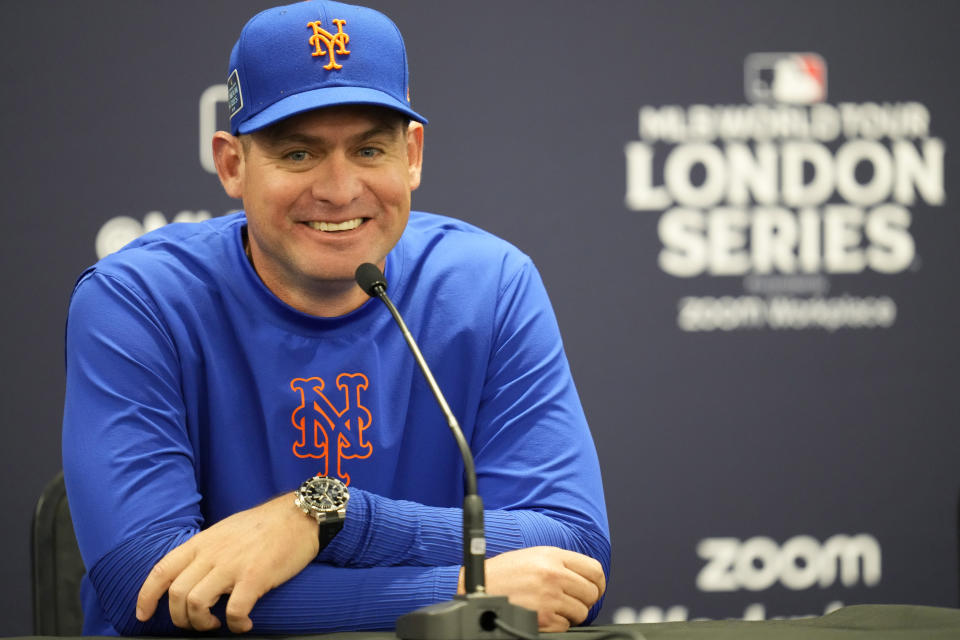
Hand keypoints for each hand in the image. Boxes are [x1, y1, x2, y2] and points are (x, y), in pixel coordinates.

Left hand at [135, 492, 317, 632]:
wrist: (299, 515)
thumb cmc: (265, 525)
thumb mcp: (225, 530)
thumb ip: (207, 551)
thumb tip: (195, 574)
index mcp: (202, 542)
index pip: (161, 571)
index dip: (146, 597)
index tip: (144, 614)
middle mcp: (212, 554)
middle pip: (176, 595)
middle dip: (181, 619)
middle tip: (197, 623)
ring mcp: (232, 565)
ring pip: (196, 605)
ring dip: (202, 624)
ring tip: (218, 624)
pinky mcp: (255, 577)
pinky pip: (234, 612)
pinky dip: (235, 625)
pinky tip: (244, 623)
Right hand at [459, 546, 605, 631]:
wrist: (479, 588)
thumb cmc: (504, 573)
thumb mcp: (534, 556)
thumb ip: (560, 563)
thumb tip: (585, 578)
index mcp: (553, 555)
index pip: (595, 570)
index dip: (598, 583)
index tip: (594, 590)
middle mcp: (553, 574)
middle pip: (591, 593)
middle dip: (584, 601)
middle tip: (570, 602)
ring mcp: (549, 596)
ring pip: (581, 612)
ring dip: (570, 614)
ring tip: (553, 608)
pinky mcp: (543, 618)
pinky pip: (565, 626)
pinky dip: (557, 624)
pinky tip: (543, 615)